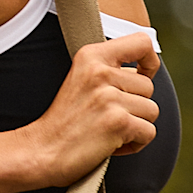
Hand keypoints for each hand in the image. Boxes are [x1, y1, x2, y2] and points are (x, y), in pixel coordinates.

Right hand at [21, 35, 159, 185]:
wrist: (40, 151)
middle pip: (149, 86)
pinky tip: (112, 144)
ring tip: (108, 130)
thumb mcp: (81, 80)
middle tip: (107, 117)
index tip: (143, 75)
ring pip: (152, 110)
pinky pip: (149, 132)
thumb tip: (147, 70)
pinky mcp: (118, 122)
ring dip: (136, 126)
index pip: (141, 41)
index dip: (150, 61)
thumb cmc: (63, 121)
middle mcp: (100, 72)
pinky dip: (135, 143)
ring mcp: (109, 97)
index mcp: (91, 56)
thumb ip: (110, 69)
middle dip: (135, 106)